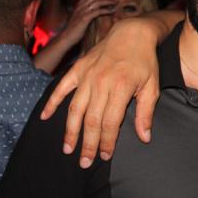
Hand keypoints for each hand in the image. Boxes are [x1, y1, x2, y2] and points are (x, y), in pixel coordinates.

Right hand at [40, 17, 160, 167]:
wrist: (132, 34)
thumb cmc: (145, 62)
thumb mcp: (152, 87)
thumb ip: (145, 113)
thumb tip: (145, 138)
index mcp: (120, 88)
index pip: (110, 123)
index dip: (106, 142)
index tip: (104, 156)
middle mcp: (100, 83)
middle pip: (90, 120)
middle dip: (87, 144)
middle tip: (84, 163)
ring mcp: (87, 76)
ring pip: (75, 109)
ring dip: (70, 131)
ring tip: (67, 149)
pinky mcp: (78, 69)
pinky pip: (62, 88)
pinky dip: (52, 103)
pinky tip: (45, 117)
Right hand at [62, 0, 118, 45]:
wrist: (66, 37)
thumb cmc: (75, 30)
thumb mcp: (81, 18)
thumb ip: (88, 13)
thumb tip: (99, 11)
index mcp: (79, 4)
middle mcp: (80, 6)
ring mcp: (82, 12)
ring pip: (97, 2)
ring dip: (108, 1)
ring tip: (116, 2)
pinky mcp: (84, 18)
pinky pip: (97, 12)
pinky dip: (105, 10)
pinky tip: (112, 11)